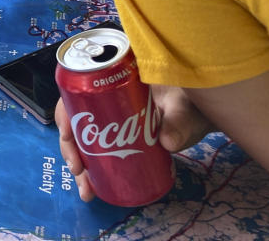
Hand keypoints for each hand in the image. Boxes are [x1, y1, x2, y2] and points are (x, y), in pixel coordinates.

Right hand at [56, 85, 213, 202]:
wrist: (201, 117)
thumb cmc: (191, 104)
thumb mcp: (184, 110)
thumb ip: (178, 123)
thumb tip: (167, 142)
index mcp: (115, 80)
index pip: (79, 90)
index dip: (67, 111)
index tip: (68, 134)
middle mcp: (106, 99)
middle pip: (76, 119)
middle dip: (70, 147)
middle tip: (77, 170)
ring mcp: (110, 120)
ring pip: (84, 139)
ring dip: (79, 163)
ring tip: (85, 188)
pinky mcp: (118, 138)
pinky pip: (96, 151)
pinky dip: (91, 169)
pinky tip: (92, 187)